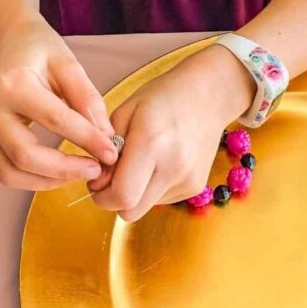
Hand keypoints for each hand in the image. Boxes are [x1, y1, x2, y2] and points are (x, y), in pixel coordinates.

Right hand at [0, 15, 118, 189]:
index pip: (54, 119)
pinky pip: (7, 172)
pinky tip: (60, 172)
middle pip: (25, 155)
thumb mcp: (67, 63)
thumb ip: (86, 98)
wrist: (10, 44)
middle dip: (64, 169)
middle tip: (96, 169)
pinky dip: (35, 180)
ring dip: (49, 181)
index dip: (87, 139)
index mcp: (12, 84)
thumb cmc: (39, 49)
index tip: (112, 152)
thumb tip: (105, 136)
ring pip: (12, 172)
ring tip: (80, 172)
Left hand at [89, 45, 254, 220]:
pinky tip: (155, 164)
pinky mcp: (195, 187)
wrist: (208, 96)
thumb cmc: (161, 98)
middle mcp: (173, 167)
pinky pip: (160, 201)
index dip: (101, 195)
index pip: (122, 195)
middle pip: (131, 211)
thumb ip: (106, 148)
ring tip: (138, 162)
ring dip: (133, 193)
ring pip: (144, 208)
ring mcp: (188, 180)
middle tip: (111, 176)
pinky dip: (149, 189)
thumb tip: (100, 182)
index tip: (97, 179)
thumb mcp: (124, 112)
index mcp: (151, 143)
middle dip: (113, 199)